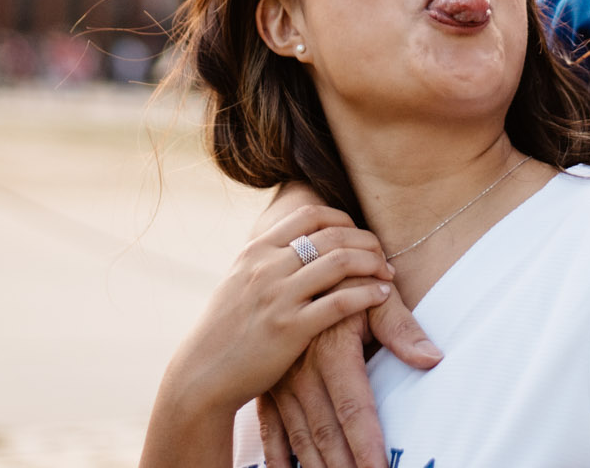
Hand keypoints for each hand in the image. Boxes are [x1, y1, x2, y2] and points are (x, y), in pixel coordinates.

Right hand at [143, 206, 392, 466]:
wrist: (203, 375)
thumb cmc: (224, 332)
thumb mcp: (238, 283)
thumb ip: (265, 262)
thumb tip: (295, 246)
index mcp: (255, 251)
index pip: (309, 215)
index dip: (342, 219)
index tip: (357, 235)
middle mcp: (267, 267)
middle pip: (332, 235)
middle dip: (366, 242)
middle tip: (382, 255)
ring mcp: (278, 297)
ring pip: (340, 263)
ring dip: (373, 264)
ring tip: (387, 274)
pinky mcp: (290, 329)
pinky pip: (340, 302)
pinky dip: (367, 295)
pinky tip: (381, 296)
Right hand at [263, 282, 439, 467]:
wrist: (297, 264)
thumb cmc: (346, 280)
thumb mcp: (375, 296)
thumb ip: (401, 328)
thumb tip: (431, 359)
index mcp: (332, 350)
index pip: (353, 408)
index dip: (367, 444)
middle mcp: (302, 371)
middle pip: (326, 432)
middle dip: (345, 467)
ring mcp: (281, 382)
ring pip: (300, 437)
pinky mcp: (268, 388)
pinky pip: (270, 432)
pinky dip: (279, 459)